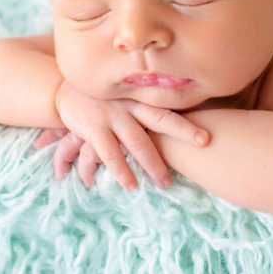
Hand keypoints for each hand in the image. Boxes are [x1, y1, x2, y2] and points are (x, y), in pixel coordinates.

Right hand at [36, 81, 209, 190]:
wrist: (62, 89)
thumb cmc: (101, 95)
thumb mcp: (124, 93)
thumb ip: (144, 103)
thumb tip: (176, 120)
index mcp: (139, 95)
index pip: (169, 104)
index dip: (189, 113)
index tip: (210, 123)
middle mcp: (129, 103)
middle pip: (160, 118)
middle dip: (183, 132)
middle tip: (205, 143)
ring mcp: (111, 115)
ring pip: (137, 141)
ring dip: (153, 163)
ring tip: (165, 183)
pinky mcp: (93, 127)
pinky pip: (109, 152)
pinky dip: (121, 170)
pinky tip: (130, 185)